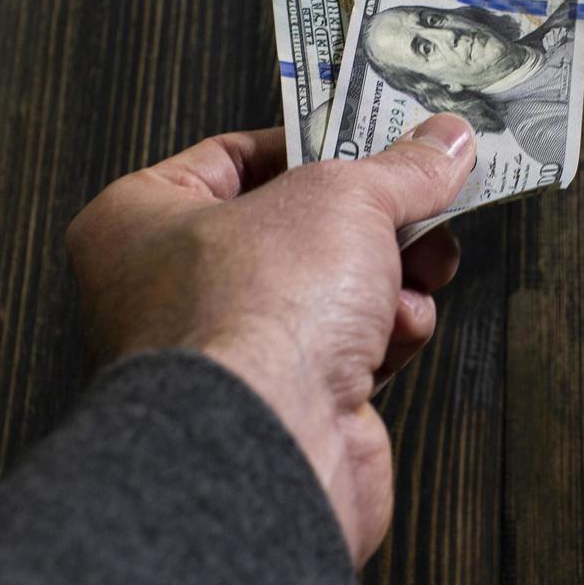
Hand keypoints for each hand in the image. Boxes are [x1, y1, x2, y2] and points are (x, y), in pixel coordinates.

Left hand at [64, 114, 474, 566]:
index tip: (371, 135)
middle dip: (369, 219)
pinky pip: (343, 352)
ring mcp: (225, 355)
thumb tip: (444, 142)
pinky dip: (383, 337)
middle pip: (293, 228)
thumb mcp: (341, 197)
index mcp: (139, 222)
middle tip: (420, 198)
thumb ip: (398, 167)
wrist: (267, 449)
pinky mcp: (280, 408)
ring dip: (387, 277)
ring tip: (422, 263)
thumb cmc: (252, 313)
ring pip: (328, 292)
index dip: (309, 141)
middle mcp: (168, 292)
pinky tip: (398, 330)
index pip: (230, 156)